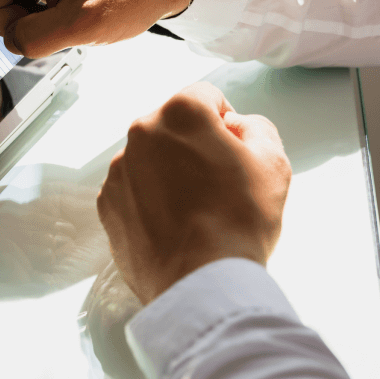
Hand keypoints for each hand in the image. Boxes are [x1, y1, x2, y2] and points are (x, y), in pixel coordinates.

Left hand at [96, 82, 291, 303]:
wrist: (199, 281)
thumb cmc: (238, 222)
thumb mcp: (272, 163)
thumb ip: (256, 128)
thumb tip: (236, 127)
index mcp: (180, 113)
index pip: (205, 97)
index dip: (225, 122)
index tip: (232, 148)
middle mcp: (141, 133)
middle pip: (173, 127)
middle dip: (194, 146)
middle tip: (217, 183)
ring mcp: (119, 169)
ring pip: (150, 158)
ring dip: (169, 172)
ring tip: (196, 210)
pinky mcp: (107, 202)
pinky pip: (132, 188)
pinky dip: (149, 199)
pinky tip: (173, 224)